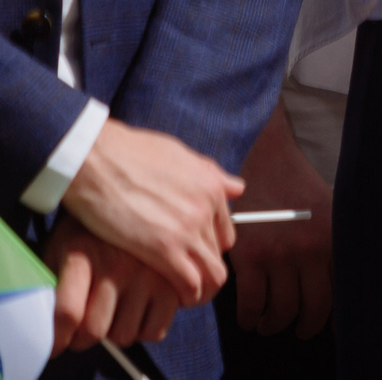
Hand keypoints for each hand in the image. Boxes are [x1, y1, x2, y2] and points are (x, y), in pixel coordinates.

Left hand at [44, 220, 187, 354]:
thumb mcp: (61, 244)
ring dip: (115, 332)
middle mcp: (118, 263)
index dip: (58, 337)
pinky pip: (156, 329)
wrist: (132, 189)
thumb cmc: (90, 227)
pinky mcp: (175, 279)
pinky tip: (138, 311)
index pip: (67, 312)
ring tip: (114, 314)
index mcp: (83, 253)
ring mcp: (150, 271)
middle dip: (84, 338)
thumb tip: (58, 319)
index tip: (59, 342)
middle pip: (94, 330)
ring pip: (125, 334)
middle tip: (85, 329)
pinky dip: (144, 329)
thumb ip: (55, 279)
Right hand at [59, 118, 239, 305]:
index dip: (209, 246)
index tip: (191, 256)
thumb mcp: (179, 155)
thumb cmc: (128, 153)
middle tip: (185, 280)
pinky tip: (175, 300)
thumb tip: (236, 188)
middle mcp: (207, 208)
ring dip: (201, 287)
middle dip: (204, 268)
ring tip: (184, 296)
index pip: (224, 230)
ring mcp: (188, 229)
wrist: (97, 158)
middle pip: (218, 252)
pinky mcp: (163, 248)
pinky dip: (187, 296)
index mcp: (212, 186)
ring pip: (212, 272)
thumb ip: (209, 174)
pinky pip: (190, 283)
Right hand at [230, 106, 332, 337]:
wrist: (267, 157)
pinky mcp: (249, 257)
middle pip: (312, 308)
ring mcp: (279, 256)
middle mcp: (310, 252)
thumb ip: (335, 243)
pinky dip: (250, 317)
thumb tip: (345, 278)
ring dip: (275, 325)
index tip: (331, 328)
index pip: (340, 292)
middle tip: (299, 329)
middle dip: (305, 326)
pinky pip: (250, 303)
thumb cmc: (300, 185)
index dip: (336, 318)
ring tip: (271, 324)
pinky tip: (250, 317)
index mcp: (334, 241)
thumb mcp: (332, 210)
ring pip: (281, 311)